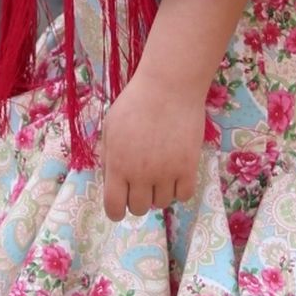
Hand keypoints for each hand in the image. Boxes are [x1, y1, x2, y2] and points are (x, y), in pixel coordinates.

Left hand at [99, 68, 203, 221]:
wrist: (169, 85)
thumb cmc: (136, 102)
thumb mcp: (110, 126)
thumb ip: (108, 157)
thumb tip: (110, 182)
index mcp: (117, 165)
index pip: (114, 209)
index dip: (116, 210)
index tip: (122, 201)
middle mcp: (140, 174)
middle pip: (139, 208)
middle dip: (139, 197)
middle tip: (144, 178)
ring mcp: (165, 173)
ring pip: (162, 203)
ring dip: (160, 191)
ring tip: (162, 168)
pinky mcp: (188, 168)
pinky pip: (184, 195)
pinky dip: (180, 188)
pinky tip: (177, 171)